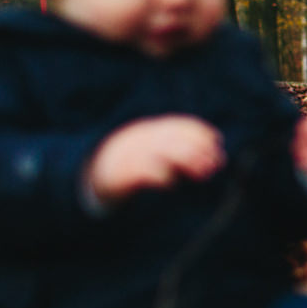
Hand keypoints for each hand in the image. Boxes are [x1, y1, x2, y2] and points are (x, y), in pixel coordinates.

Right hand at [87, 115, 224, 204]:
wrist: (89, 181)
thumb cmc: (128, 169)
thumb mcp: (149, 155)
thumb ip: (174, 154)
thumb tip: (209, 161)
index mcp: (144, 131)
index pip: (174, 124)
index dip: (197, 130)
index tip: (217, 140)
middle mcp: (136, 139)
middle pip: (170, 137)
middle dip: (197, 147)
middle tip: (216, 162)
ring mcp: (126, 155)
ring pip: (159, 151)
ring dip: (186, 160)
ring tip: (203, 172)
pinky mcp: (117, 174)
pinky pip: (140, 171)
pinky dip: (158, 175)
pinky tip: (171, 183)